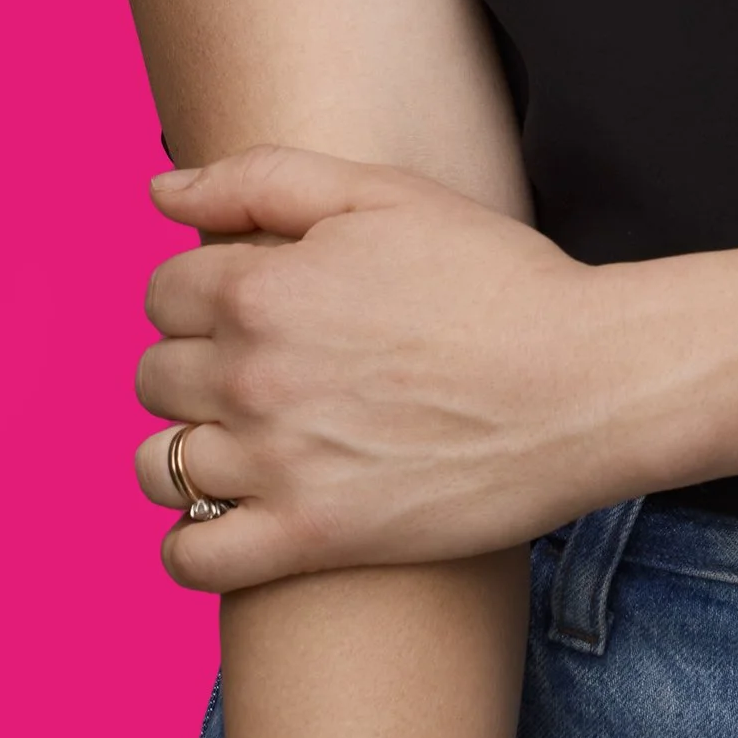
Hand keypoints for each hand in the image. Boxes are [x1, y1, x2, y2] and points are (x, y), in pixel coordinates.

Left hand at [133, 147, 618, 588]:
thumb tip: (157, 191)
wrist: (584, 382)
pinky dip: (192, 543)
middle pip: (154, 375)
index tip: (252, 302)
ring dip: (186, 449)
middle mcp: (253, 377)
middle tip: (263, 366)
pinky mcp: (310, 539)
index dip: (203, 290)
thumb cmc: (496, 278)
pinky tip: (233, 517)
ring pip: (158, 465)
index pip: (163, 291)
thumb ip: (261, 179)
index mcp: (262, 287)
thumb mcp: (385, 194)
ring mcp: (277, 465)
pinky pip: (191, 558)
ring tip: (246, 440)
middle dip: (195, 363)